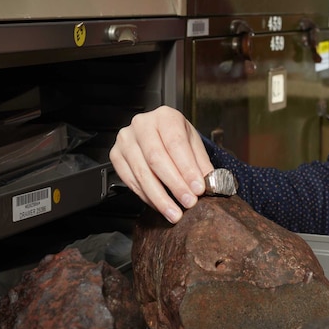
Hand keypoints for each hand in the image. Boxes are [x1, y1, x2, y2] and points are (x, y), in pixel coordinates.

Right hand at [109, 106, 213, 222]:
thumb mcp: (194, 144)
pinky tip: (161, 205)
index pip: (175, 144)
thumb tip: (211, 184)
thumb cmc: (176, 137)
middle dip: (175, 185)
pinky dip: (147, 197)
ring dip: (160, 197)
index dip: (187, 169)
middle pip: (156, 159)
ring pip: (142, 173)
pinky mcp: (116, 156)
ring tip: (174, 212)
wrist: (160, 134)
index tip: (198, 188)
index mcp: (165, 117)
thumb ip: (202, 164)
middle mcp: (142, 125)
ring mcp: (126, 140)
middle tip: (188, 202)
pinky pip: (131, 181)